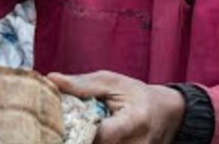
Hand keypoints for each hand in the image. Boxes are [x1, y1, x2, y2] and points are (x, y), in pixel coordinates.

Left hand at [48, 70, 184, 143]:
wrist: (168, 115)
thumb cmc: (137, 95)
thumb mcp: (112, 83)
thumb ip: (82, 85)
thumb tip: (51, 79)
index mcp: (135, 120)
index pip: (101, 135)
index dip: (78, 134)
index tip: (57, 128)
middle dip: (77, 140)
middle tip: (60, 133)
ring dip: (84, 141)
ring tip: (77, 134)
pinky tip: (86, 137)